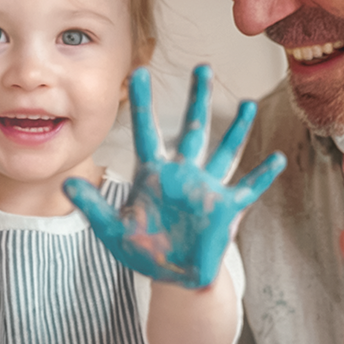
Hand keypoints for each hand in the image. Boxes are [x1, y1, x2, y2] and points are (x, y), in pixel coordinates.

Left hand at [66, 66, 284, 289]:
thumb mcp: (113, 230)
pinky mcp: (226, 208)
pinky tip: (277, 159)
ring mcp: (207, 188)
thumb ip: (93, 207)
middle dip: (198, 100)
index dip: (143, 103)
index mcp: (153, 175)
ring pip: (224, 151)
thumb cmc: (144, 250)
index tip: (139, 71)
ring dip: (237, 129)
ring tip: (248, 103)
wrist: (173, 275)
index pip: (146, 131)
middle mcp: (183, 174)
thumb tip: (66, 185)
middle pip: (192, 130)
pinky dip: (263, 176)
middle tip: (203, 67)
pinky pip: (248, 189)